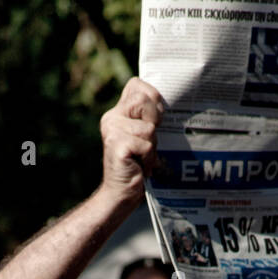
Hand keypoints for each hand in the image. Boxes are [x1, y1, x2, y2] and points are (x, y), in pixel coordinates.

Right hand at [100, 77, 164, 206]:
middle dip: (154, 121)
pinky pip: (146, 144)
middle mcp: (111, 117)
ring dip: (152, 146)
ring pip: (149, 128)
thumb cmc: (138, 165)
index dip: (152, 97)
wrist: (122, 193)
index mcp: (118, 112)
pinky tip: (140, 166)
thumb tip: (166, 101)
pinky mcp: (117, 145)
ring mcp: (112, 130)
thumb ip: (148, 117)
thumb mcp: (145, 135)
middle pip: (143, 99)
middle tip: (148, 141)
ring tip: (143, 158)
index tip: (154, 119)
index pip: (137, 85)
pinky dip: (148, 158)